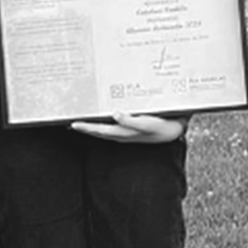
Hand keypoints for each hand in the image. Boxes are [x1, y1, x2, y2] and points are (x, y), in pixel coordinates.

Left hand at [70, 112, 188, 142]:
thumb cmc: (162, 126)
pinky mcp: (131, 125)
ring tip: (82, 118)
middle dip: (85, 126)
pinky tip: (102, 114)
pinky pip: (113, 123)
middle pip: (98, 130)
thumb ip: (131, 121)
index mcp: (123, 133)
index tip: (73, 123)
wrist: (176, 128)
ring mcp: (126, 130)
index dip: (86, 128)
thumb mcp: (148, 124)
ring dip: (93, 124)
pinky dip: (104, 119)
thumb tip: (115, 115)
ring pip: (104, 128)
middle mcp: (122, 132)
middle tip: (70, 120)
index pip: (99, 131)